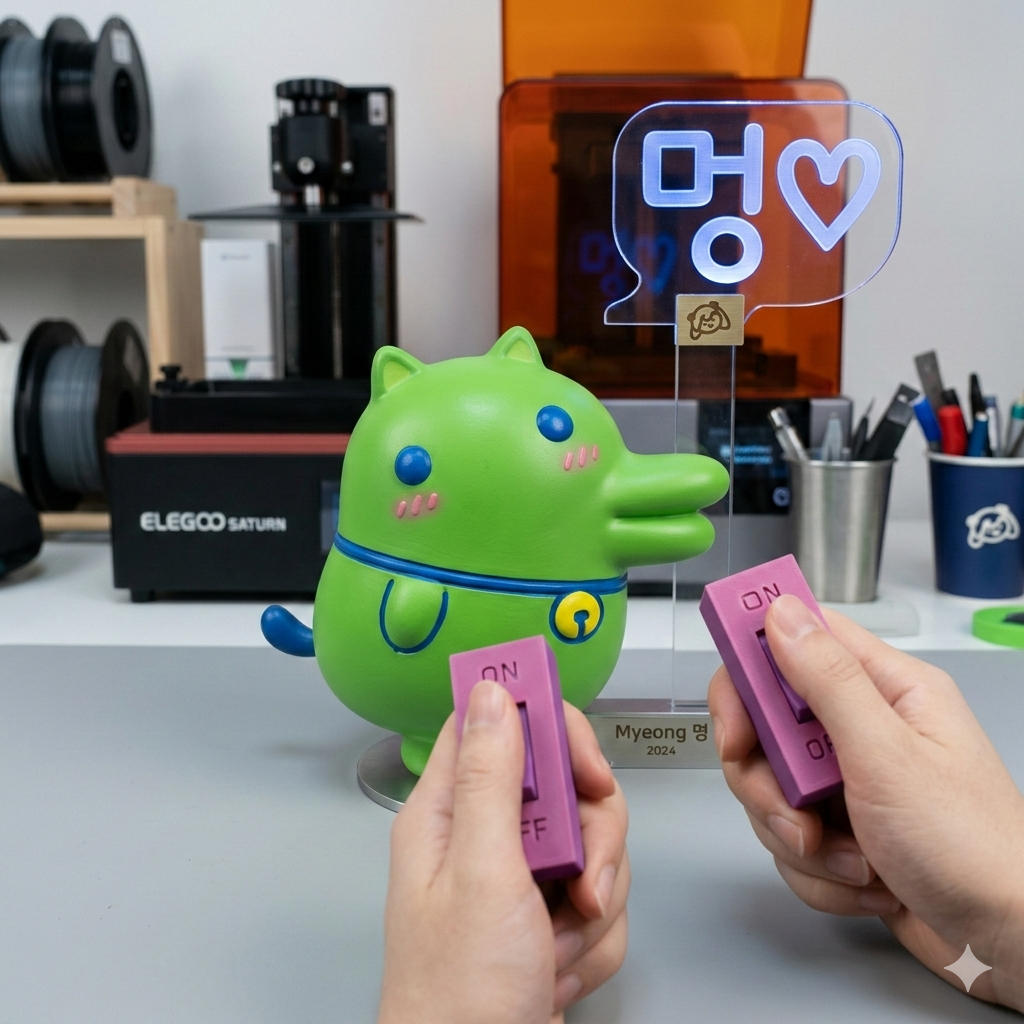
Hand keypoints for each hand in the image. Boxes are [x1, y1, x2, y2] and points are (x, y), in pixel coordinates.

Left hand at [377, 681, 629, 1023]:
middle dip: (593, 838)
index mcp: (449, 811)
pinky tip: (558, 971)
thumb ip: (490, 777)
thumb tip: (492, 689)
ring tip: (557, 944)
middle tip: (581, 878)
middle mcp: (483, 837)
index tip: (584, 765)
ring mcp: (519, 880)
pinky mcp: (548, 917)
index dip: (548, 725)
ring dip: (595, 903)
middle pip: (566, 786)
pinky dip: (594, 941)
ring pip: (594, 845)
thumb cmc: (458, 996)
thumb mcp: (480, 873)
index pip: (497, 722)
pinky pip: (601, 899)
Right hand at [708, 595, 1023, 1010]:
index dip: (749, 674)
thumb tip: (782, 612)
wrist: (1006, 943)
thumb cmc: (972, 847)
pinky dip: (818, 873)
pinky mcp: (842, 831)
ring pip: (771, 792)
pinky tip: (866, 884)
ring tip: (855, 861)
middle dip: (768, 783)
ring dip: (800, 840)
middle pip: (765, 728)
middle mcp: (864, 729)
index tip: (735, 722)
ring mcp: (850, 782)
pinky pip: (789, 840)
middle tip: (795, 812)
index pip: (794, 644)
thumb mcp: (888, 755)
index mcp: (885, 689)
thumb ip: (827, 680)